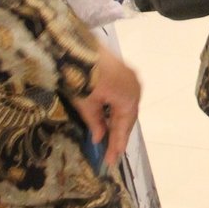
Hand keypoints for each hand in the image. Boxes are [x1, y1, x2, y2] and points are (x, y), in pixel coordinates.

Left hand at [71, 47, 141, 167]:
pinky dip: (114, 108)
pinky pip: (122, 95)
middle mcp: (135, 88)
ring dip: (116, 121)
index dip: (116, 145)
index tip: (110, 161)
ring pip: (125, 105)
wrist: (74, 46)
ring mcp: (130, 77)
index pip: (124, 127)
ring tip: (107, 137)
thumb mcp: (86, 104)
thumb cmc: (82, 78)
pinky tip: (106, 116)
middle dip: (117, 134)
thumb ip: (95, 123)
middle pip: (127, 116)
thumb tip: (99, 138)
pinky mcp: (121, 70)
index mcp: (129, 99)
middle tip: (110, 153)